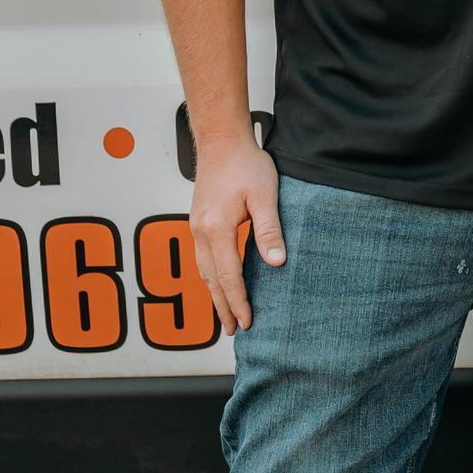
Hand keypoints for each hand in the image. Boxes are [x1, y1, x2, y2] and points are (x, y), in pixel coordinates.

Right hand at [189, 128, 284, 333]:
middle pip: (211, 280)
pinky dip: (210, 276)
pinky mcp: (198, 221)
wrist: (221, 141)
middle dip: (222, 307)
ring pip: (203, 271)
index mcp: (217, 228)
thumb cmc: (245, 164)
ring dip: (214, 294)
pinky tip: (218, 282)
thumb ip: (269, 230)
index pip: (228, 276)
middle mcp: (200, 231)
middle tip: (233, 331)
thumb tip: (276, 263)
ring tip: (224, 314)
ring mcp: (195, 227)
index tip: (247, 322)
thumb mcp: (265, 195)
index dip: (238, 302)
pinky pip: (202, 258)